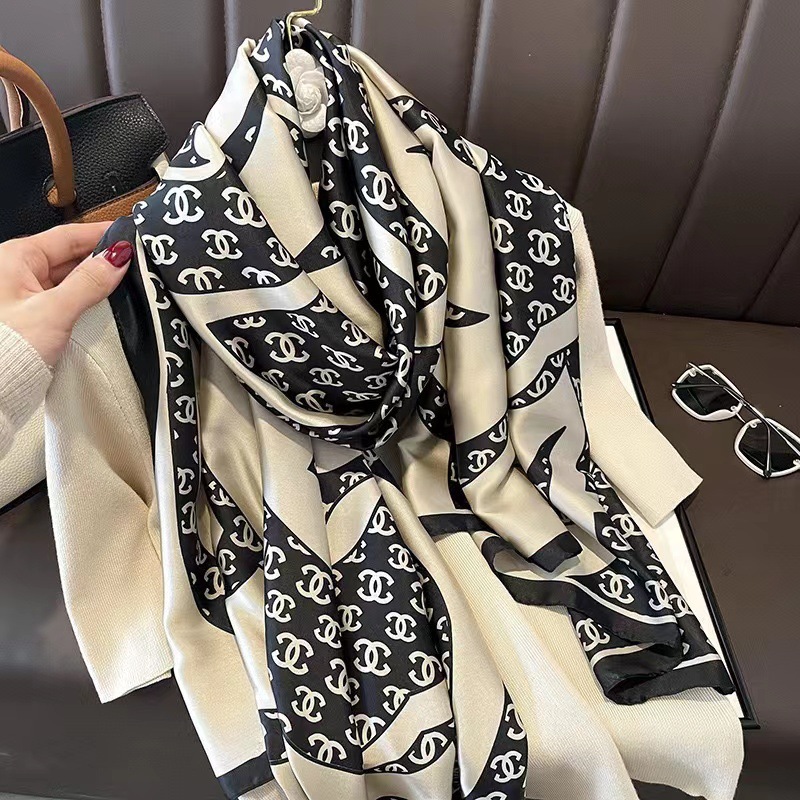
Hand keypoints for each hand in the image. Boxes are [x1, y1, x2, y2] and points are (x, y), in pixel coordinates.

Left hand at [0, 222, 131, 365]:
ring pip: (66, 278)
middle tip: (134, 260)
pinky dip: (83, 297)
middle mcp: (14, 271)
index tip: (128, 234)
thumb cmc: (6, 349)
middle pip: (67, 256)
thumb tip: (117, 259)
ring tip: (124, 280)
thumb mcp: (54, 311)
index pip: (67, 236)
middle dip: (100, 258)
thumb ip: (89, 283)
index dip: (101, 233)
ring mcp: (21, 294)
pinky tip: (101, 302)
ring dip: (93, 280)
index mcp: (14, 258)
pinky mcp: (29, 316)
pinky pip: (62, 297)